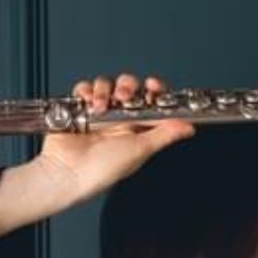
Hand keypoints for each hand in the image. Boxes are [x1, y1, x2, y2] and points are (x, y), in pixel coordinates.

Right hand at [38, 71, 195, 203]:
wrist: (69, 173)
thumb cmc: (103, 169)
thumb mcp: (141, 150)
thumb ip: (165, 135)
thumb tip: (188, 128)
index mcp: (137, 129)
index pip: (151, 101)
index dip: (154, 90)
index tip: (153, 85)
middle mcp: (119, 120)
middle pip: (129, 88)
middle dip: (127, 87)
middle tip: (123, 97)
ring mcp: (99, 114)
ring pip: (107, 85)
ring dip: (104, 90)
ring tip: (99, 107)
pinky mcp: (79, 110)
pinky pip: (84, 89)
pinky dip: (86, 91)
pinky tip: (86, 103)